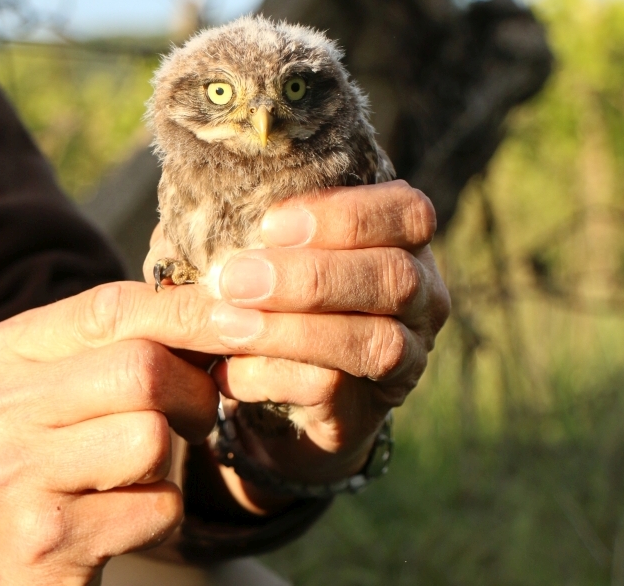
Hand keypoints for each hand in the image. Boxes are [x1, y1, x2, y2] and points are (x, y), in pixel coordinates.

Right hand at [0, 284, 220, 585]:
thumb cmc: (48, 454)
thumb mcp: (63, 385)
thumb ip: (122, 342)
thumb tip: (224, 309)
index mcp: (5, 352)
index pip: (112, 308)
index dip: (190, 312)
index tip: (245, 323)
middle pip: (142, 370)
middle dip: (195, 392)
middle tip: (196, 414)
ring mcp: (16, 474)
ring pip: (151, 437)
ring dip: (172, 457)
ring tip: (142, 469)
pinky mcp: (49, 537)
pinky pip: (157, 506)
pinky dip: (163, 511)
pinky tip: (123, 516)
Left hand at [208, 181, 449, 507]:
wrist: (291, 392)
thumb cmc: (282, 299)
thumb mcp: (279, 257)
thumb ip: (262, 239)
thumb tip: (201, 229)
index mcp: (404, 243)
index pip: (407, 213)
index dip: (344, 215)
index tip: (269, 226)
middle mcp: (422, 298)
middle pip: (395, 279)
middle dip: (311, 278)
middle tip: (234, 279)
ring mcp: (407, 358)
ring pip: (376, 342)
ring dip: (292, 331)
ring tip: (224, 324)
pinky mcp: (368, 409)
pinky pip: (332, 390)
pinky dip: (271, 375)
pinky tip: (227, 371)